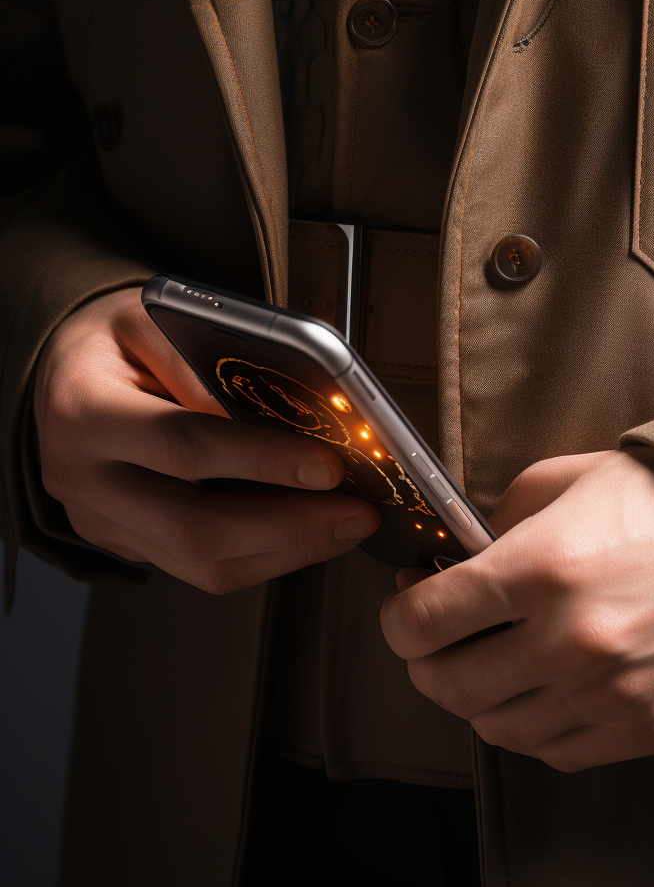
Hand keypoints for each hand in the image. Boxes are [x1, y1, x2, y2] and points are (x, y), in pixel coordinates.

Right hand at [33, 286, 378, 591]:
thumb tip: (277, 411)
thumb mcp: (151, 317)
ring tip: (345, 526)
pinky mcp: (126, 544)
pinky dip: (266, 557)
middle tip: (355, 512)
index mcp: (86, 410)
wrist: (65, 374)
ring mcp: (102, 521)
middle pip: (194, 528)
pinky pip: (201, 569)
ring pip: (201, 565)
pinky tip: (309, 535)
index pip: (184, 445)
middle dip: (290, 527)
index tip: (329, 466)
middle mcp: (83, 477)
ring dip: (288, 552)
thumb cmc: (116, 343)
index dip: (263, 460)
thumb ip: (204, 358)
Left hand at [381, 447, 653, 771]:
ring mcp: (614, 695)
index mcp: (545, 567)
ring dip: (475, 698)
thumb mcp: (568, 479)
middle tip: (433, 640)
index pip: (426, 621)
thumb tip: (458, 563)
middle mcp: (574, 642)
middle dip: (425, 661)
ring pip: (497, 728)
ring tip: (487, 663)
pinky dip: (531, 726)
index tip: (405, 607)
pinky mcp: (650, 728)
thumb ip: (500, 521)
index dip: (398, 618)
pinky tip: (539, 691)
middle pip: (449, 686)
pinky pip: (556, 752)